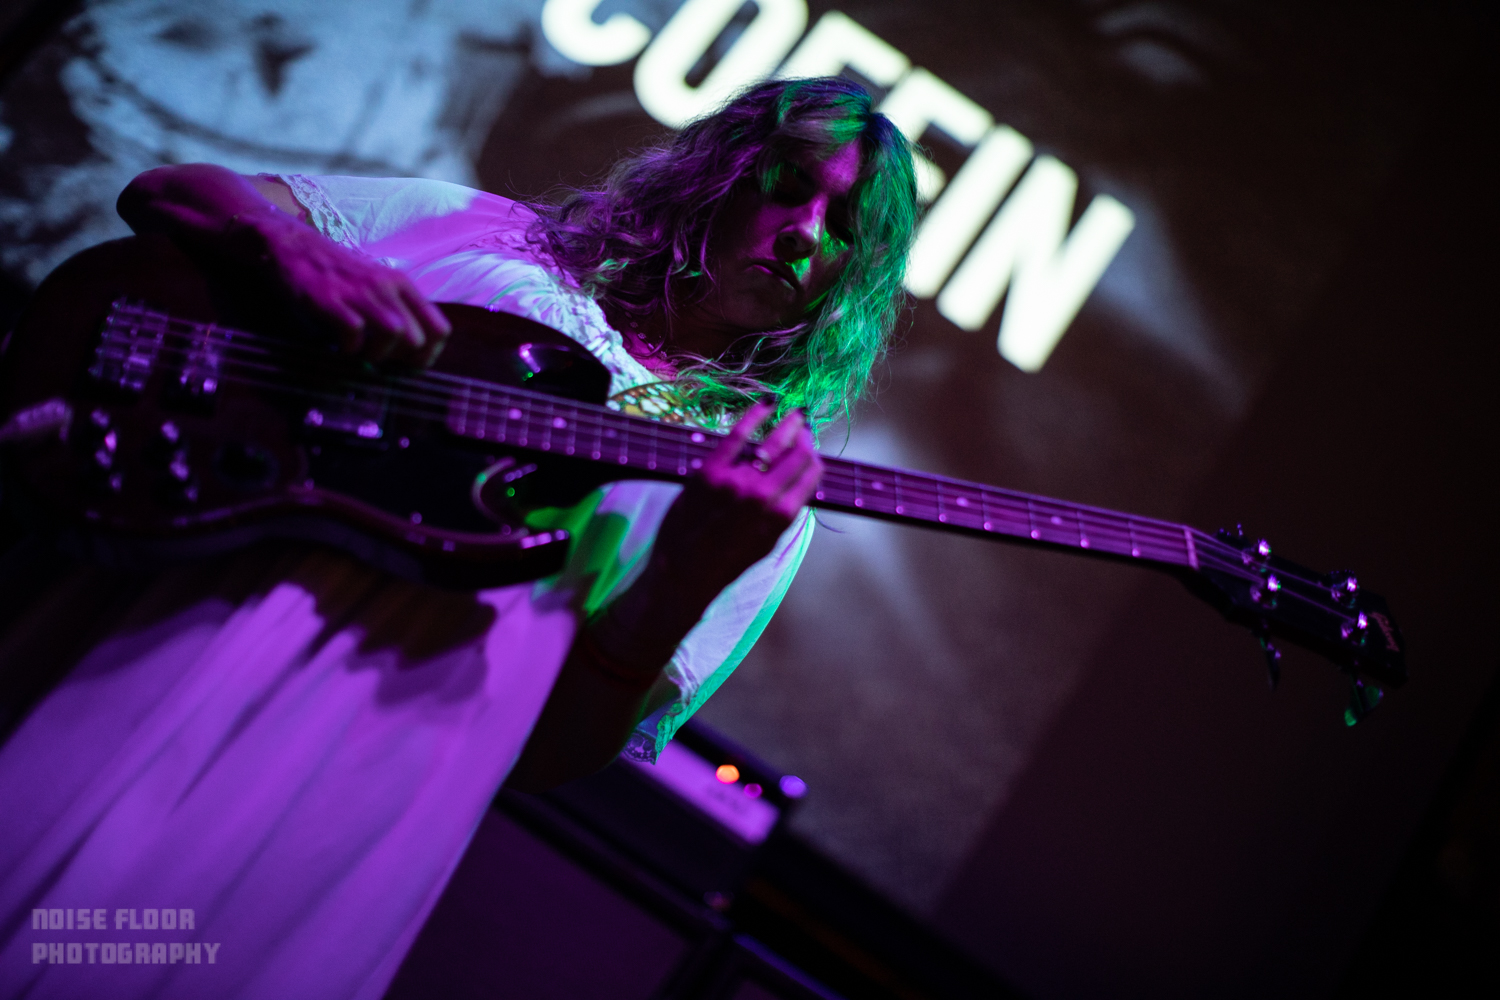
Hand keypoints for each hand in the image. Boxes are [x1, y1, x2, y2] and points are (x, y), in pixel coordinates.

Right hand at [242, 210, 451, 365]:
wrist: (294, 245)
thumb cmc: (338, 273)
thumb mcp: (377, 285)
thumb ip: (397, 310)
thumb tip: (411, 352)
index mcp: (403, 285)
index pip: (440, 328)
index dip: (429, 356)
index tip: (410, 366)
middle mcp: (386, 286)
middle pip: (418, 338)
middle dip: (401, 360)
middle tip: (381, 363)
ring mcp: (358, 291)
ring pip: (393, 332)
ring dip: (377, 355)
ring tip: (360, 355)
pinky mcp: (330, 298)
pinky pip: (353, 332)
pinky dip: (348, 348)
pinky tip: (339, 345)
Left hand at [649, 401, 822, 602]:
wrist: (683, 574)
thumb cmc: (726, 564)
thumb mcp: (767, 545)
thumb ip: (783, 513)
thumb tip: (798, 485)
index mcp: (782, 516)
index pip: (810, 474)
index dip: (814, 458)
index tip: (811, 448)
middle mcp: (764, 496)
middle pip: (797, 456)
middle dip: (804, 439)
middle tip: (803, 427)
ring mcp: (736, 482)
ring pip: (772, 443)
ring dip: (787, 426)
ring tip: (794, 416)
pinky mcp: (710, 472)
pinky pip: (737, 436)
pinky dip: (754, 417)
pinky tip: (765, 405)